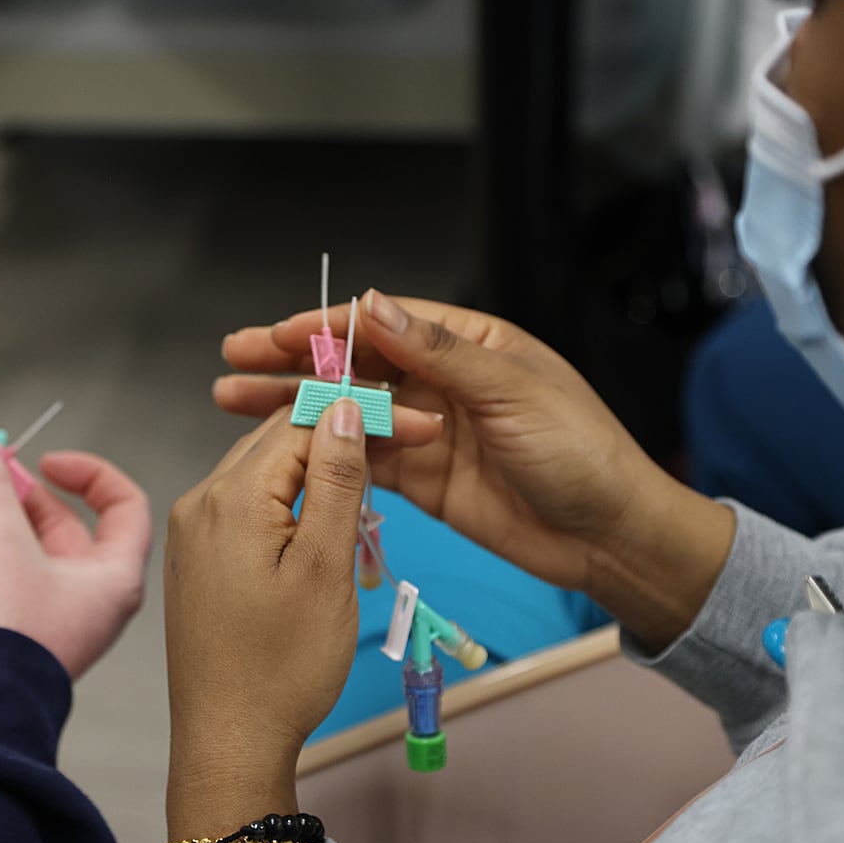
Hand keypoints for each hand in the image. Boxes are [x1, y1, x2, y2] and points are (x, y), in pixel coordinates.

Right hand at [0, 432, 151, 680]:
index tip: (46, 462)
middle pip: (76, 526)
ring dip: (11, 518)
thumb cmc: (4, 635)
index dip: (90, 473)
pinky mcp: (25, 631)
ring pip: (42, 550)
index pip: (127, 507)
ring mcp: (60, 618)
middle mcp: (95, 600)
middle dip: (33, 494)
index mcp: (115, 580)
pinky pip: (18, 576)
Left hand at [164, 402, 367, 838]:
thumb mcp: (325, 568)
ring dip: (317, 477)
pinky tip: (322, 534)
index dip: (363, 417)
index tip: (418, 428)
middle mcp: (199, 502)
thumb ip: (336, 481)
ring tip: (368, 506)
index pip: (301, 423)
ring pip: (263, 474)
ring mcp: (192, 532)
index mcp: (229, 497)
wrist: (228, 743)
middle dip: (341, 441)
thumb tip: (345, 408)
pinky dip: (289, 508)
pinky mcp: (196, 560)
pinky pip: (247, 508)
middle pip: (278, 442)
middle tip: (405, 453)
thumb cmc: (283, 666)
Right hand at [215, 290, 734, 647]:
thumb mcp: (512, 393)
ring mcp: (429, 431)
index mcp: (470, 343)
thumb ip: (439, 355)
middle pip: (354, 366)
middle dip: (292, 363)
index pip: (383, 324)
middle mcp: (443, 381)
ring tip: (233, 402)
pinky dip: (323, 453)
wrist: (610, 536)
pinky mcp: (423, 479)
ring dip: (294, 408)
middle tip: (234, 360)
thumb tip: (373, 306)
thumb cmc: (579, 451)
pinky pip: (363, 460)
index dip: (325, 327)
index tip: (273, 334)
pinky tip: (281, 450)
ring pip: (348, 413)